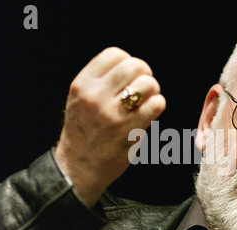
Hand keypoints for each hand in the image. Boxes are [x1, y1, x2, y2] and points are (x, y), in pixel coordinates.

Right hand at [55, 47, 164, 206]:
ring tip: (147, 101)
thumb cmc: (82, 134)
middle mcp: (95, 95)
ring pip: (148, 83)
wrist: (77, 168)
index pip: (114, 54)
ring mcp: (113, 113)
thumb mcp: (79, 101)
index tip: (130, 76)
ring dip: (153, 91)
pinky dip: (158, 105)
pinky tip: (150, 113)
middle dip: (145, 74)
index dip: (128, 61)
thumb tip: (131, 67)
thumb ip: (99, 82)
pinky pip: (156, 104)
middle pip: (135, 65)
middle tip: (144, 88)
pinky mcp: (129, 129)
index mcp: (82, 84)